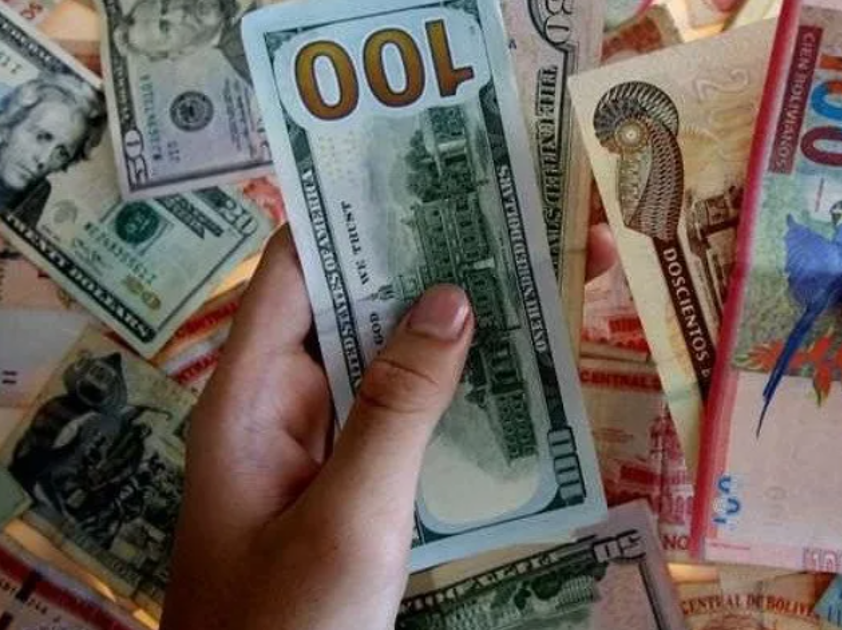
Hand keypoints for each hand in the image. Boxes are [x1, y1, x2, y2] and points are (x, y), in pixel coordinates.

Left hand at [162, 226, 617, 628]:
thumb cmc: (291, 625)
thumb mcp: (349, 516)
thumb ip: (397, 406)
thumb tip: (452, 297)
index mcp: (251, 397)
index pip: (299, 271)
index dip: (357, 213)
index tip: (436, 170)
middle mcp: (285, 410)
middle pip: (359, 312)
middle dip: (439, 265)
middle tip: (526, 221)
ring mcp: (323, 453)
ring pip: (393, 367)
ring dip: (462, 330)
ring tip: (545, 282)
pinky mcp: (358, 493)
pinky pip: (409, 424)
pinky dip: (461, 396)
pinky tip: (523, 375)